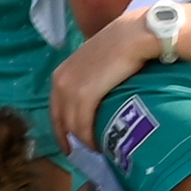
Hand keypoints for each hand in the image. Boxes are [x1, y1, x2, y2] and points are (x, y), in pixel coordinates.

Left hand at [45, 5, 158, 145]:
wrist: (135, 36)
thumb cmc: (122, 45)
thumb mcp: (97, 61)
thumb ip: (91, 77)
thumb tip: (99, 92)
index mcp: (61, 73)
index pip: (56, 109)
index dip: (61, 129)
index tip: (70, 144)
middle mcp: (61, 81)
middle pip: (60, 121)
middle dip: (69, 140)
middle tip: (82, 154)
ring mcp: (71, 89)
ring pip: (72, 126)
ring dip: (83, 142)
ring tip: (97, 151)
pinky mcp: (85, 95)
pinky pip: (83, 126)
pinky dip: (90, 139)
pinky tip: (100, 147)